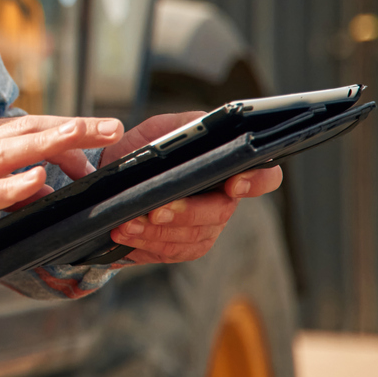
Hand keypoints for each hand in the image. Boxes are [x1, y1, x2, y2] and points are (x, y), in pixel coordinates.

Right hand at [0, 113, 124, 266]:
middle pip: (27, 130)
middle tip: (113, 128)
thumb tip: (36, 183)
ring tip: (82, 138)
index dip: (65, 132)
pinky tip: (37, 182)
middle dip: (73, 128)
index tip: (97, 144)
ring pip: (9, 153)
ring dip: (49, 143)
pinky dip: (12, 186)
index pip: (27, 127)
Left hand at [100, 111, 282, 264]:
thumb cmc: (144, 153)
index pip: (263, 176)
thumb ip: (186, 126)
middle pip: (220, 211)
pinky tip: (126, 233)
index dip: (257, 180)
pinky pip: (174, 250)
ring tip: (127, 221)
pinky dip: (147, 241)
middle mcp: (224, 199)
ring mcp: (208, 225)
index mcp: (226, 167)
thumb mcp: (162, 130)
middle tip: (156, 209)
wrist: (115, 183)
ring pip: (193, 234)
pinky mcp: (187, 246)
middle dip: (186, 211)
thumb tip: (200, 128)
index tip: (234, 183)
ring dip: (157, 230)